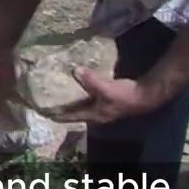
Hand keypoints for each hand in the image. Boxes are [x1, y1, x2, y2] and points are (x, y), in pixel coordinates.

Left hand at [50, 67, 167, 124]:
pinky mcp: (107, 100)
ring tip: (60, 92)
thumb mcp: (106, 88)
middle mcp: (96, 115)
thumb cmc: (125, 95)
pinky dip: (82, 92)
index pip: (71, 117)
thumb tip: (75, 70)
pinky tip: (78, 84)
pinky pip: (89, 97)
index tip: (43, 112)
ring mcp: (102, 108)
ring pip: (82, 106)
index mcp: (93, 115)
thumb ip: (90, 81)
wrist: (146, 95)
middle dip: (63, 108)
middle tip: (48, 101)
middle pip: (75, 113)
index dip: (57, 115)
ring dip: (72, 101)